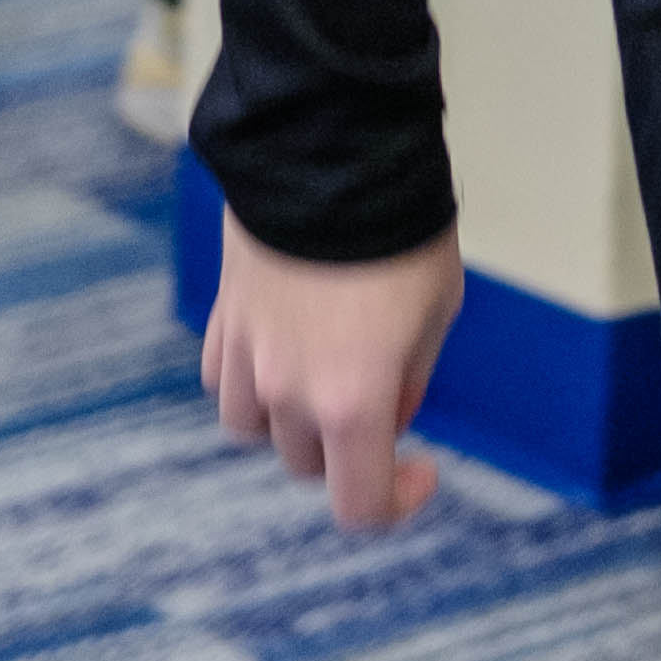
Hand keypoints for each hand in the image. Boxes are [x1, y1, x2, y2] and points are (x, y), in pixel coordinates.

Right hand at [201, 214, 463, 530]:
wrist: (332, 158)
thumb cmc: (401, 233)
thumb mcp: (437, 311)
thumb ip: (410, 378)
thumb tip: (389, 413)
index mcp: (352, 401)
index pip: (359, 502)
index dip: (395, 501)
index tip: (420, 469)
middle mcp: (289, 392)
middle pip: (308, 463)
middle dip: (349, 445)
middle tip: (385, 389)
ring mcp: (248, 357)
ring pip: (255, 428)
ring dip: (290, 418)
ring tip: (325, 370)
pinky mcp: (223, 319)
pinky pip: (225, 380)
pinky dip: (250, 380)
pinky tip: (281, 347)